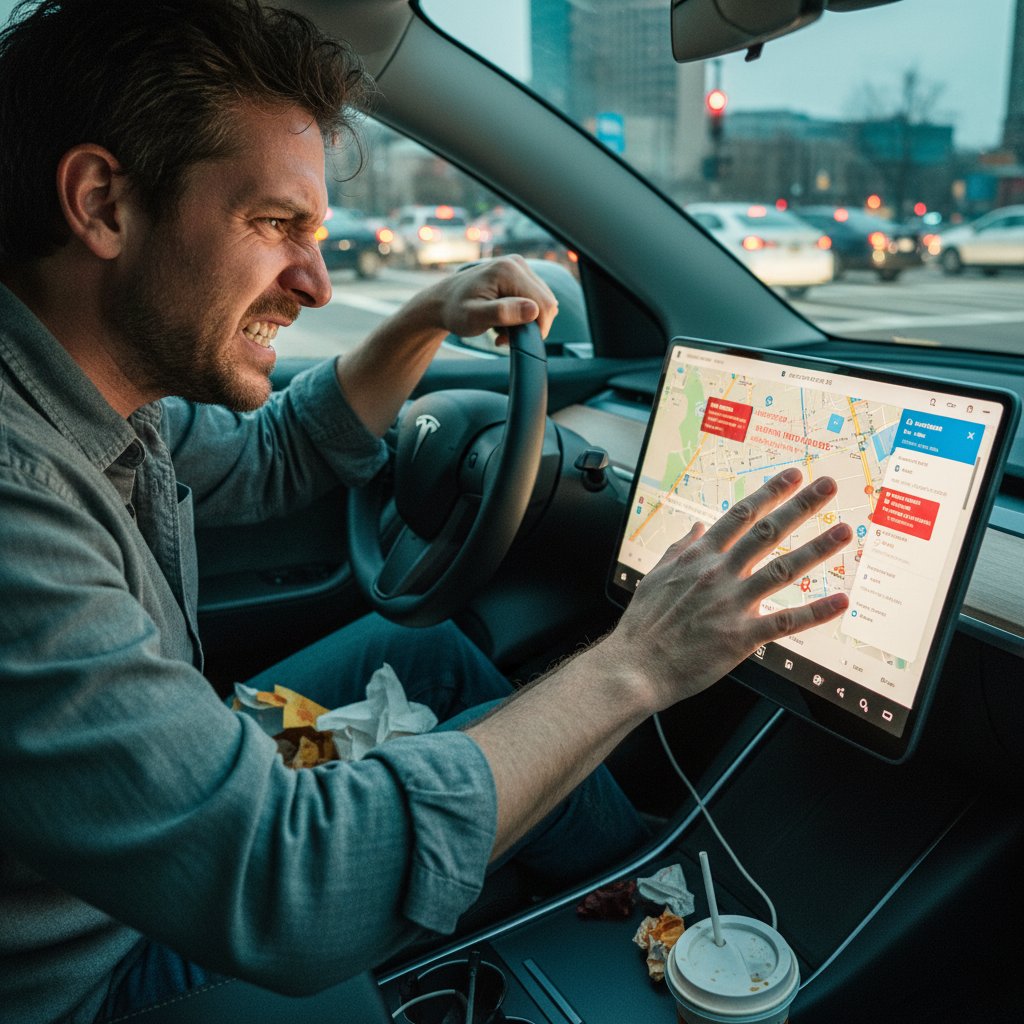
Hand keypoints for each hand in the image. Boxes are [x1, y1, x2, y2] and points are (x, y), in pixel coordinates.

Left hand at [428, 254, 558, 340]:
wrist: (442, 301)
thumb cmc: (455, 311)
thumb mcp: (474, 318)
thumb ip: (503, 313)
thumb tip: (533, 310)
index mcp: (509, 271)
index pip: (544, 305)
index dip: (536, 329)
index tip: (510, 340)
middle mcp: (517, 263)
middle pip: (547, 302)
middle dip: (531, 325)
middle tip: (503, 336)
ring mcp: (519, 266)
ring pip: (543, 302)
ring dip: (527, 321)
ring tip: (502, 328)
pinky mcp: (519, 274)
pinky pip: (535, 298)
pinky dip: (524, 314)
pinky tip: (506, 319)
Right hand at [603, 468, 851, 712]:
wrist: (636, 666)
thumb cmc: (643, 625)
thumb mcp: (654, 576)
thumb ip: (679, 549)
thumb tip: (697, 527)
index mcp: (698, 556)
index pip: (741, 515)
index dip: (770, 492)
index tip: (793, 475)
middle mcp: (719, 573)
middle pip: (768, 532)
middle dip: (801, 506)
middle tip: (827, 485)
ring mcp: (732, 603)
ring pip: (783, 570)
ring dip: (817, 549)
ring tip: (844, 530)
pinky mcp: (741, 636)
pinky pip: (786, 621)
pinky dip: (816, 611)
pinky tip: (840, 601)